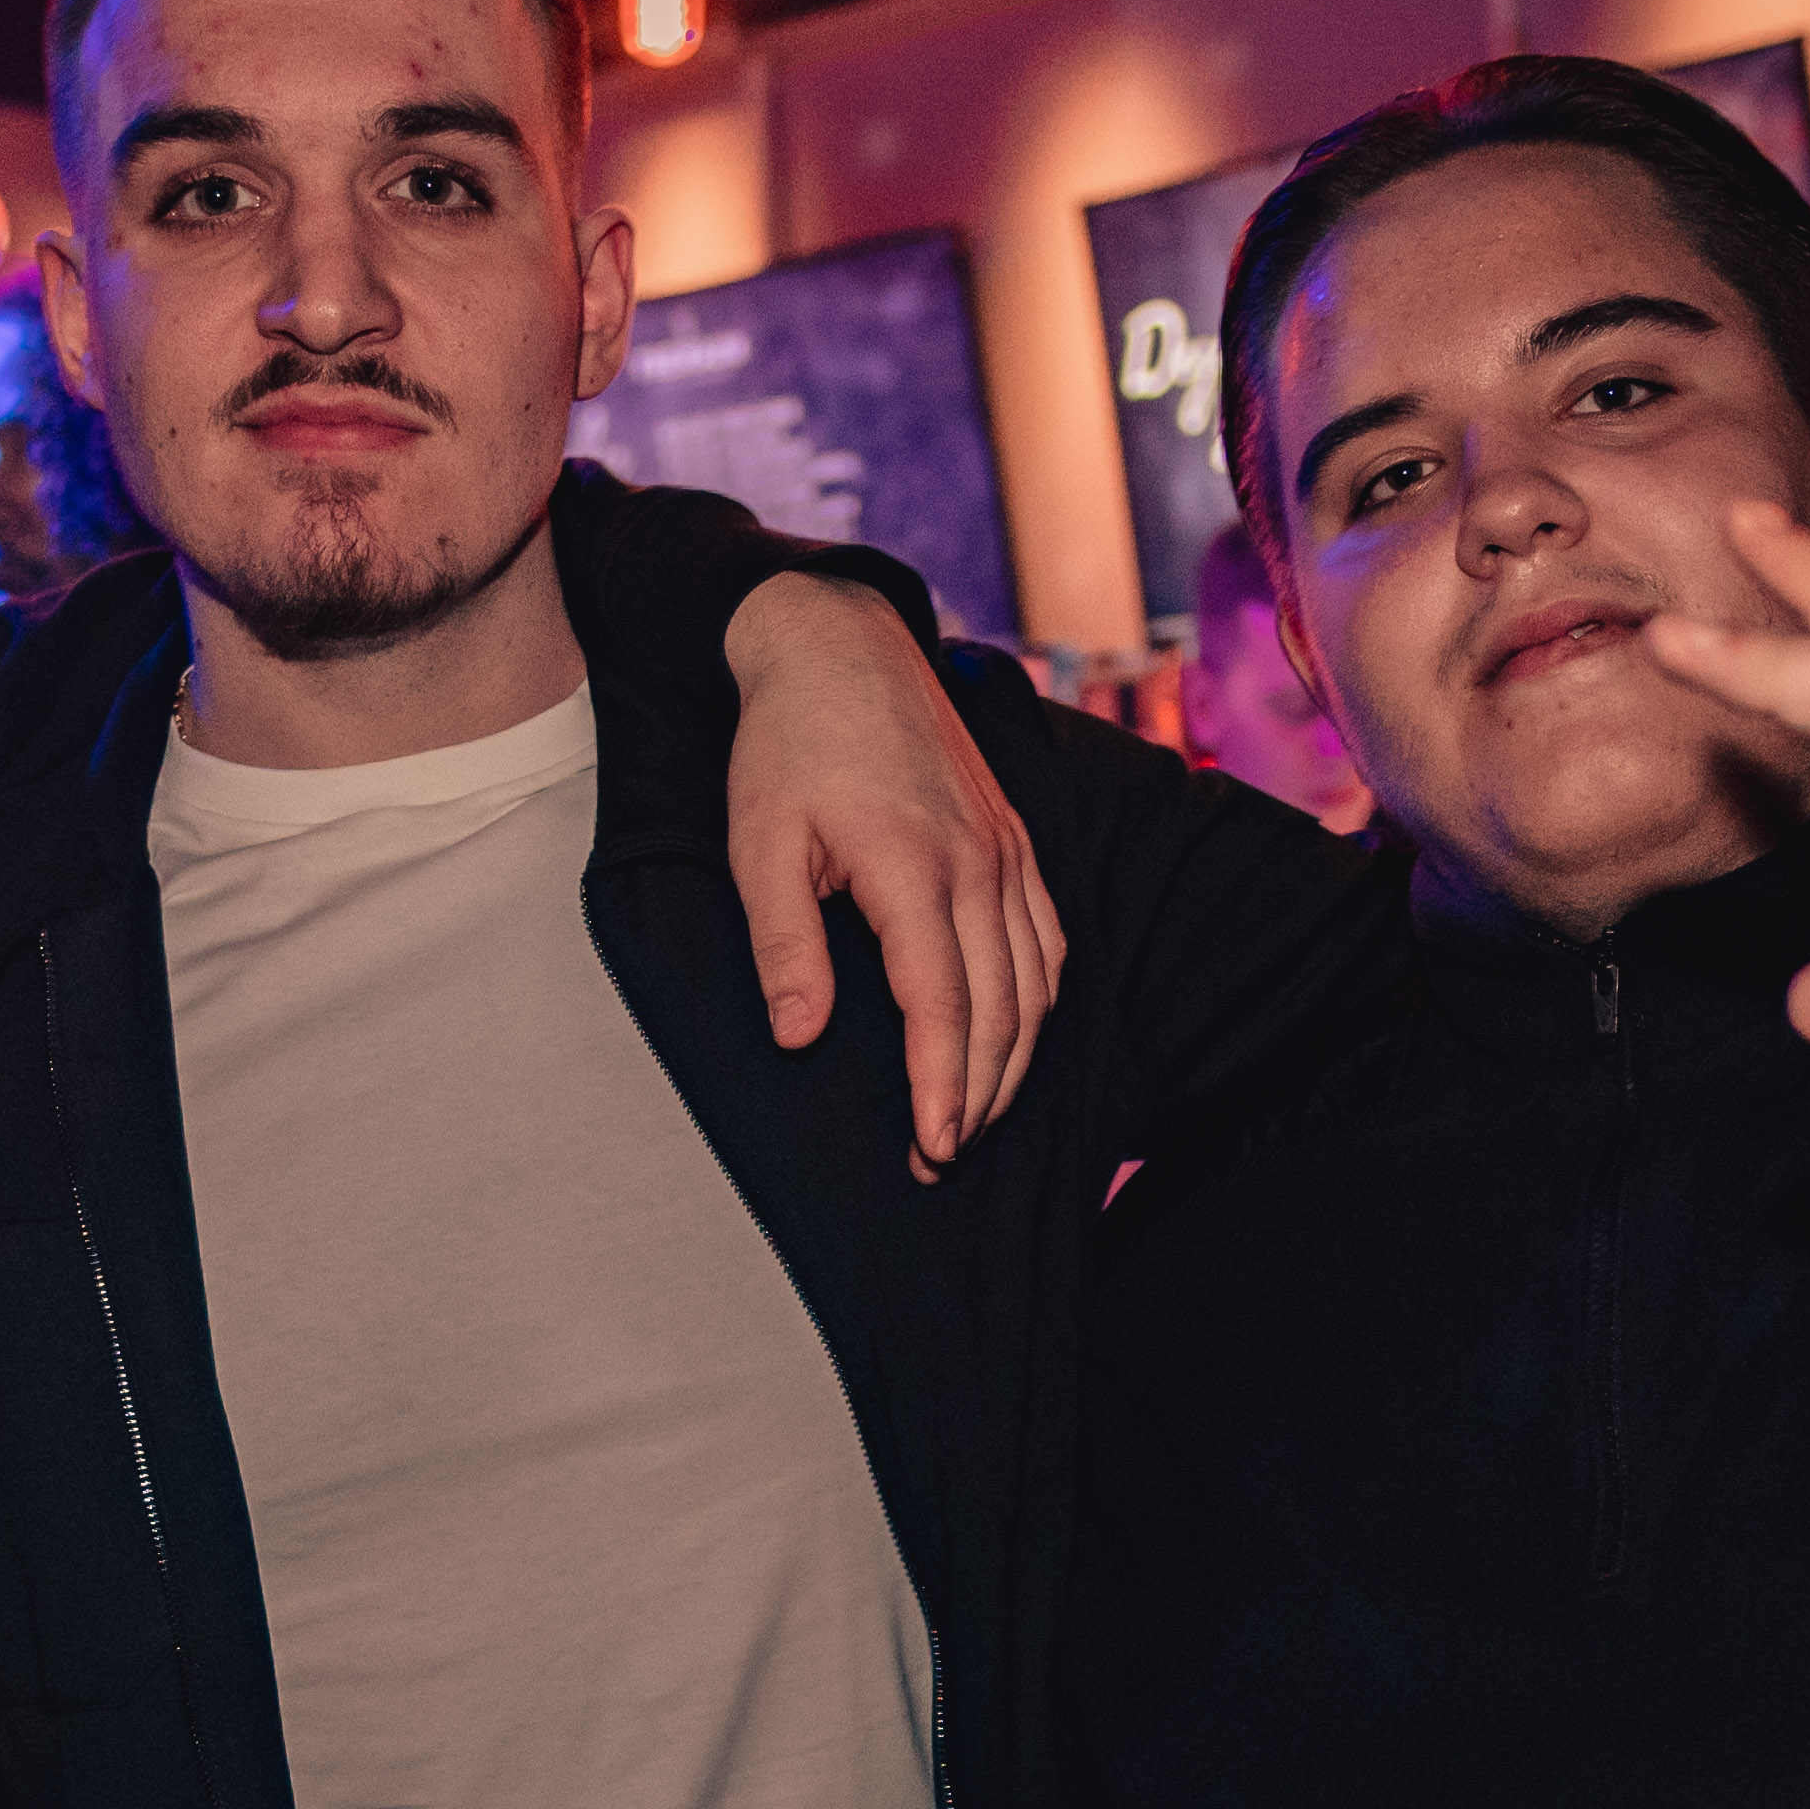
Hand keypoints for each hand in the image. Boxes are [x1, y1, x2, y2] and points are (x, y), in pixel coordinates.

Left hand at [721, 573, 1068, 1184]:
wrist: (838, 646)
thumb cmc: (786, 747)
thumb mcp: (759, 845)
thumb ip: (782, 944)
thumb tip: (799, 1037)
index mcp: (913, 869)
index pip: (944, 1007)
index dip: (942, 1088)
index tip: (932, 1150)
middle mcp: (979, 865)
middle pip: (1003, 1010)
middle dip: (978, 1098)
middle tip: (942, 1162)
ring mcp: (1007, 851)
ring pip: (1037, 982)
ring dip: (1014, 1062)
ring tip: (973, 1119)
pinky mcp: (1016, 840)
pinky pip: (1050, 939)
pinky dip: (1040, 1003)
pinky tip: (1015, 1039)